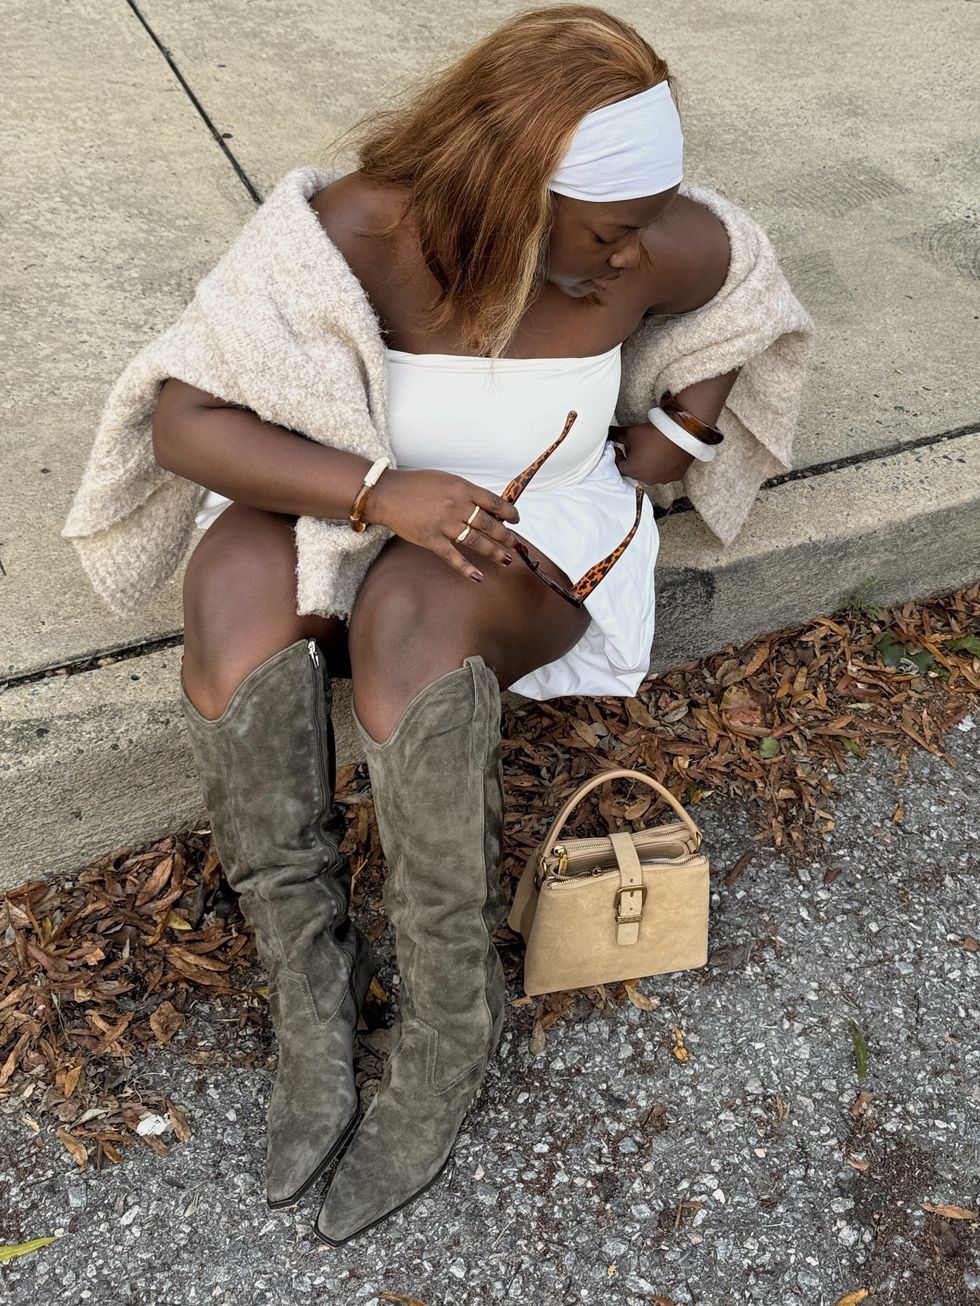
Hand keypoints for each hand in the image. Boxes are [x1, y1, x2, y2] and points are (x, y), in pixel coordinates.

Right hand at [363, 467, 520, 582]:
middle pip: (489, 524)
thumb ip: (465, 492)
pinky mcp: (431, 540)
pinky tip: (478, 577)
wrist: (387, 493)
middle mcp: (457, 506)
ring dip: (494, 552)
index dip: (509, 512)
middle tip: (514, 544)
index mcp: (462, 489)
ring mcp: (444, 524)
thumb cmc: (415, 485)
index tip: (516, 520)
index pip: (493, 502)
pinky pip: (453, 557)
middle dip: (505, 536)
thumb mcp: (445, 480)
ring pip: (476, 541)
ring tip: (505, 559)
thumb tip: (485, 505)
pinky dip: (466, 568)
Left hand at [610, 422, 696, 485]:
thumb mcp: (631, 433)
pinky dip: (662, 465)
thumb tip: (608, 433)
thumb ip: (616, 435)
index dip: (618, 455)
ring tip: (651, 449)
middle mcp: (648, 479)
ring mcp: (663, 479)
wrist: (681, 432)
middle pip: (635, 470)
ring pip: (651, 472)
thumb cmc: (654, 434)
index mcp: (634, 471)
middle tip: (635, 446)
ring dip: (648, 463)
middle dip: (633, 459)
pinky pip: (665, 472)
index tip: (620, 447)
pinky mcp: (676, 475)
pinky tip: (664, 453)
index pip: (620, 466)